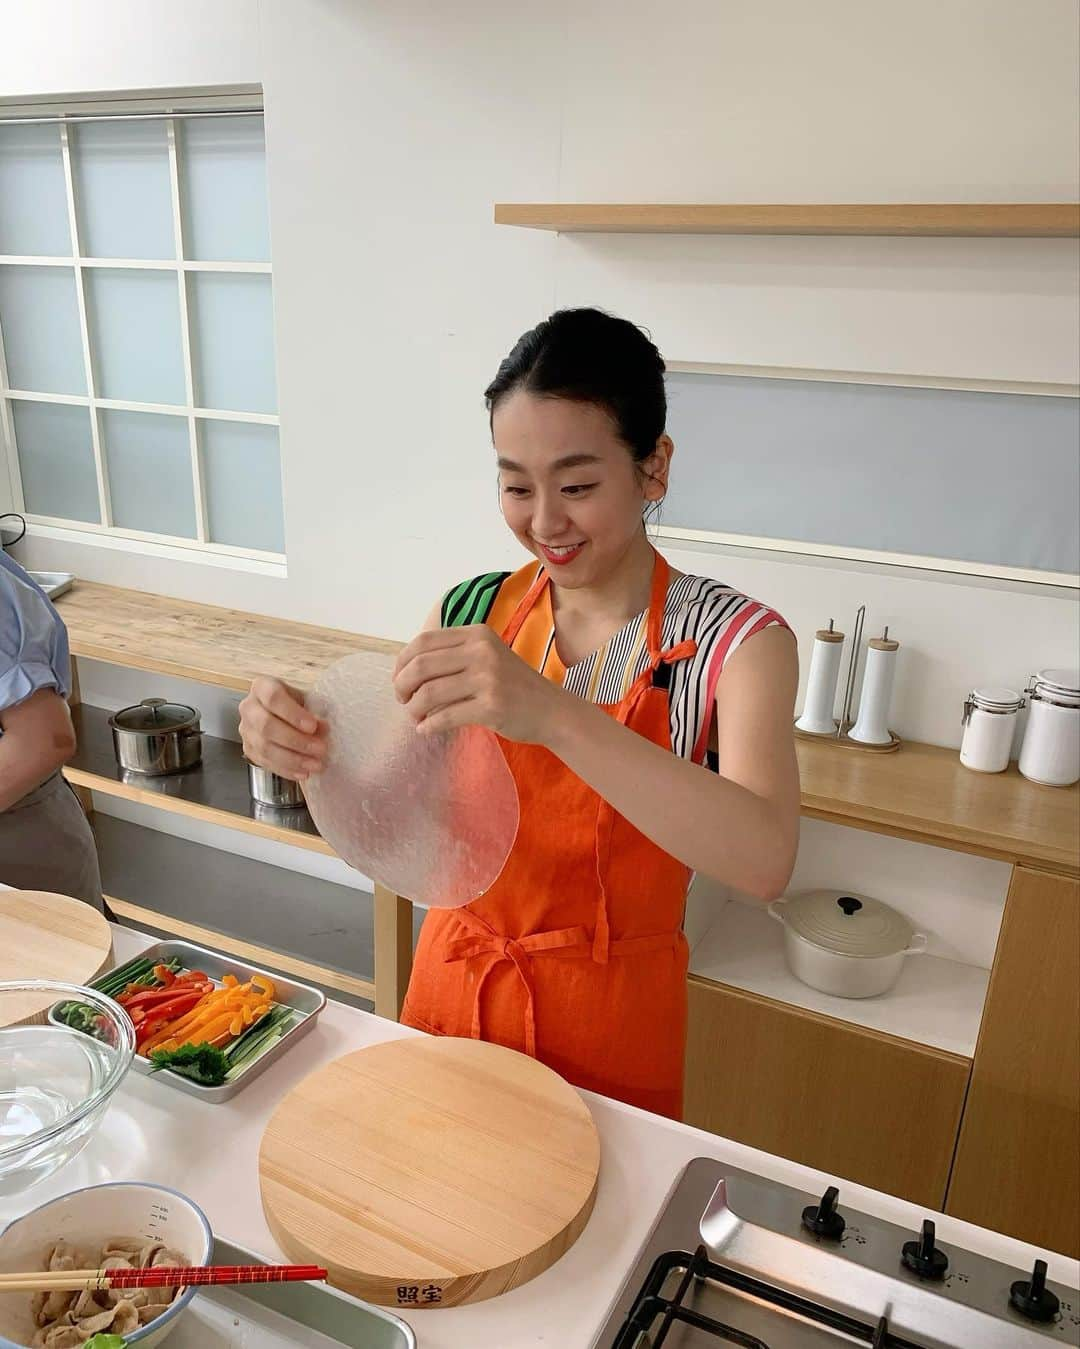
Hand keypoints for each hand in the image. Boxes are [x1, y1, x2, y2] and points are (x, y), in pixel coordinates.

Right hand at [238, 675, 326, 779]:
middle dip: (296, 740)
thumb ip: (314, 712)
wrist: (283, 715)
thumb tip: (323, 729)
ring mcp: (246, 730)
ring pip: (265, 747)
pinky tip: (303, 772)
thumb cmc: (297, 704)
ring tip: (315, 764)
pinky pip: (265, 763)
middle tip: (320, 748)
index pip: (273, 697)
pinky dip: (286, 769)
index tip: (313, 726)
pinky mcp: (248, 749)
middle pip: (267, 725)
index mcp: (262, 687)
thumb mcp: (306, 700)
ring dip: (293, 759)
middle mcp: (249, 707)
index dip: (293, 713)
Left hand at [393, 624, 563, 743]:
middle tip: (403, 700)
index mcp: (477, 634)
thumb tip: (406, 670)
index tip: (399, 679)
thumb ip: (454, 656)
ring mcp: (488, 679)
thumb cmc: (513, 685)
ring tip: (416, 717)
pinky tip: (426, 729)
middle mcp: (482, 651)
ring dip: (414, 709)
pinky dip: (429, 725)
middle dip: (402, 686)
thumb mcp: (487, 656)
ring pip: (429, 693)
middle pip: (421, 666)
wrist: (551, 710)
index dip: (402, 662)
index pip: (423, 641)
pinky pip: (445, 717)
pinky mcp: (491, 707)